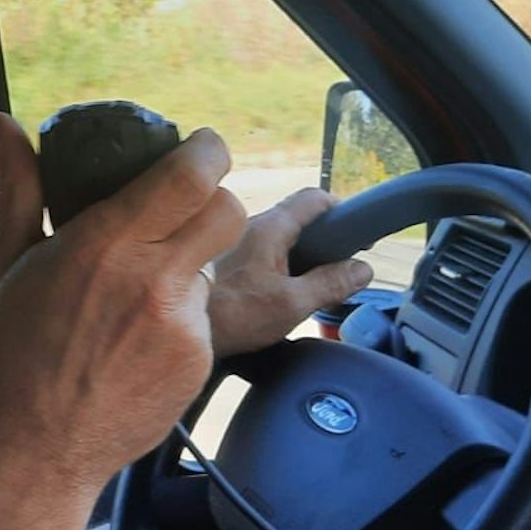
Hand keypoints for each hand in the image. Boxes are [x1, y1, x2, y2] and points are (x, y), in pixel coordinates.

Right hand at [0, 114, 248, 493]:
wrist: (30, 453)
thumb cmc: (6, 356)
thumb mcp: (4, 264)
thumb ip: (18, 188)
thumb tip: (2, 123)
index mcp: (104, 244)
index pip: (191, 174)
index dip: (208, 151)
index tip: (200, 148)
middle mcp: (153, 279)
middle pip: (227, 210)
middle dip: (212, 200)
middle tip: (182, 209)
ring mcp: (182, 326)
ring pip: (212, 267)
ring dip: (187, 266)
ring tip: (131, 299)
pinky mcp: (197, 363)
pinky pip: (201, 319)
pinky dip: (176, 319)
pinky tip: (133, 344)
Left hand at [207, 188, 373, 357]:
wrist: (169, 330)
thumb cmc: (228, 315)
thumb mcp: (291, 304)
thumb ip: (329, 284)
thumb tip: (362, 268)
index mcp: (269, 227)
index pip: (313, 199)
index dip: (340, 209)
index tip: (354, 230)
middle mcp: (247, 225)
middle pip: (295, 217)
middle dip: (320, 237)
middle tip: (335, 264)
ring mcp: (231, 242)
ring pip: (274, 236)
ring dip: (295, 253)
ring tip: (307, 283)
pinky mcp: (219, 261)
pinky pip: (256, 252)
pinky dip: (273, 264)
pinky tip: (275, 292)